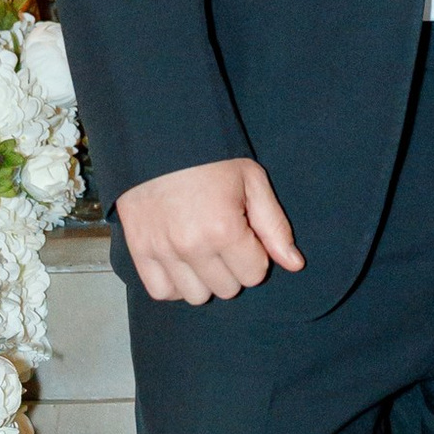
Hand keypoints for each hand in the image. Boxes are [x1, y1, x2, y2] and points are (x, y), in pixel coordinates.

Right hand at [118, 157, 304, 305]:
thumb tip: (295, 265)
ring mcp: (162, 250)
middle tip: (224, 239)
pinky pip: (161, 291)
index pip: (254, 274)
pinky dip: (175, 284)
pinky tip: (182, 263)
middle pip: (227, 289)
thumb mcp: (252, 182)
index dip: (255, 254)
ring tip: (203, 251)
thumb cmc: (211, 159)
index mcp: (223, 228)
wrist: (159, 137)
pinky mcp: (139, 250)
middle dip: (233, 268)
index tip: (245, 233)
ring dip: (205, 279)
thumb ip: (275, 227)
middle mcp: (191, 246)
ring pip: (196, 296)